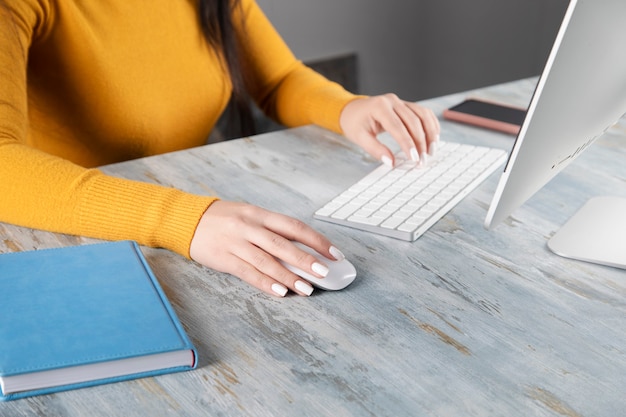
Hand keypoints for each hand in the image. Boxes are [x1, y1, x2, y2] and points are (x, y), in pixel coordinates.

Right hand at [189, 201, 344, 296]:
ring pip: (267, 261)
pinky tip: (279, 291)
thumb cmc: (223, 219)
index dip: (316, 240)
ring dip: (288, 276)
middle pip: (283, 244)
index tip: (334, 253)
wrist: (186, 219)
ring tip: (306, 289)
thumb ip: (271, 231)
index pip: (294, 226)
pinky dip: (265, 283)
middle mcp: (249, 226)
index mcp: (259, 214)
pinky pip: (247, 272)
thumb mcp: (248, 216)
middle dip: (306, 260)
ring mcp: (236, 242)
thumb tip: (300, 252)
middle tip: (325, 273)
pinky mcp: (223, 258)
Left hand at [339, 94, 440, 166]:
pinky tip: (433, 138)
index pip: (398, 127)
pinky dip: (431, 125)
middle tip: (423, 160)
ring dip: (430, 133)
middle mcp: (392, 101)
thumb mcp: (359, 138)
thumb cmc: (354, 123)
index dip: (408, 144)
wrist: (352, 110)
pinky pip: (424, 113)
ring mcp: (401, 101)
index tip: (414, 158)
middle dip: (421, 142)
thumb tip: (391, 162)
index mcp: (379, 107)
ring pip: (423, 115)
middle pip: (414, 121)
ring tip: (431, 151)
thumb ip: (375, 150)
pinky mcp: (406, 105)